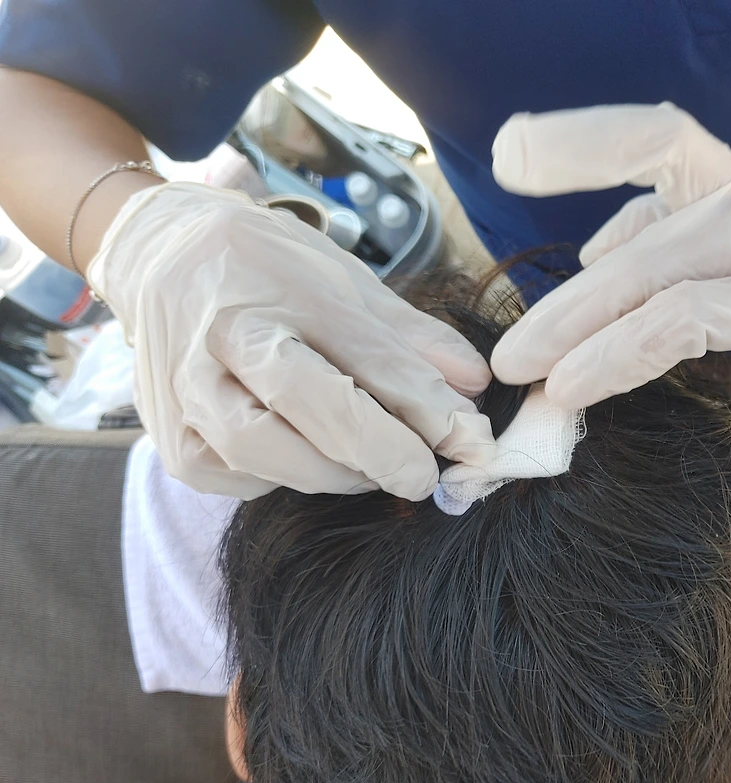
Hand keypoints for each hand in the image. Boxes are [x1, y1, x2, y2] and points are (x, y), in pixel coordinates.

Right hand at [87, 182, 496, 499]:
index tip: (476, 441)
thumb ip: (410, 336)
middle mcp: (226, 335)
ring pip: (273, 455)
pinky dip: (291, 478)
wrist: (160, 259)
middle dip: (382, 450)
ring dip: (338, 471)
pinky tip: (307, 453)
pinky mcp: (176, 443)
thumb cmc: (268, 270)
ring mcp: (189, 390)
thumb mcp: (344, 279)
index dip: (430, 407)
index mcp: (280, 282)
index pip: (369, 355)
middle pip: (312, 405)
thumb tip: (476, 384)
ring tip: (372, 462)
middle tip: (423, 474)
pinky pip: (247, 480)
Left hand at [489, 103, 730, 431]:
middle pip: (648, 261)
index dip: (583, 140)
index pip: (657, 138)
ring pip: (699, 316)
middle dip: (566, 314)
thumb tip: (586, 254)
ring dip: (620, 355)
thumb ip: (655, 226)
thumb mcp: (728, 214)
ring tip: (561, 392)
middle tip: (510, 360)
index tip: (508, 157)